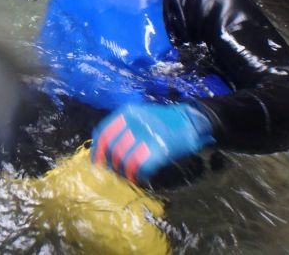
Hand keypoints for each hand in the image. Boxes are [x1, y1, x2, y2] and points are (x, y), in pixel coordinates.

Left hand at [90, 102, 213, 185]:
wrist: (191, 120)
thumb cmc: (163, 120)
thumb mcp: (140, 116)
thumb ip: (123, 128)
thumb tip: (105, 148)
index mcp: (128, 113)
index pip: (103, 132)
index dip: (98, 150)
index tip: (97, 162)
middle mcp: (135, 122)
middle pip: (113, 148)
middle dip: (112, 163)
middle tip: (115, 171)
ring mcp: (148, 135)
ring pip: (125, 159)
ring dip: (124, 171)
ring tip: (127, 175)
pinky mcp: (160, 149)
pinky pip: (141, 166)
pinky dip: (138, 174)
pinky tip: (139, 177)